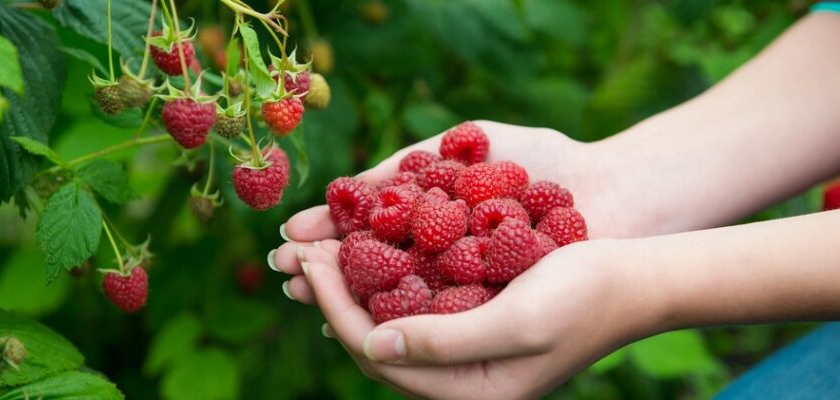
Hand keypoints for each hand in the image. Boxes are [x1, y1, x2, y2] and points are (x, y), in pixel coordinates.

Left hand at [285, 239, 653, 399]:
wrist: (635, 280)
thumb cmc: (586, 295)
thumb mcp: (517, 320)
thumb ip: (445, 342)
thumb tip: (372, 343)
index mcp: (470, 393)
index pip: (377, 354)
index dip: (337, 304)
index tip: (313, 256)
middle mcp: (461, 383)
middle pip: (373, 343)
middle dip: (333, 294)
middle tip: (302, 248)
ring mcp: (465, 358)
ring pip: (386, 326)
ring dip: (350, 287)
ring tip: (320, 248)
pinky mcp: (471, 329)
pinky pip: (411, 312)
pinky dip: (381, 282)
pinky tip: (362, 254)